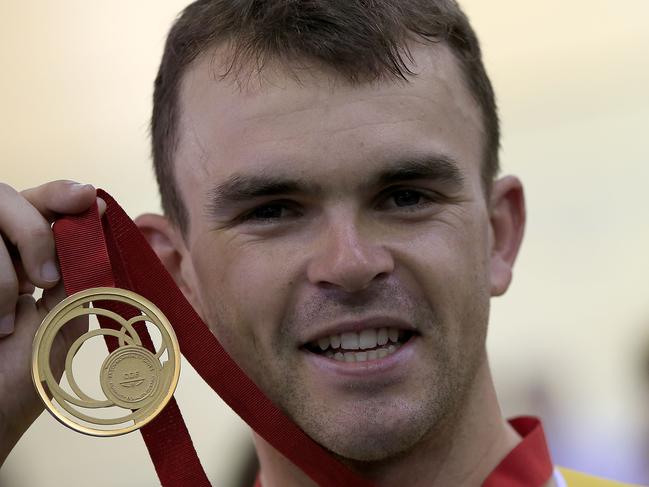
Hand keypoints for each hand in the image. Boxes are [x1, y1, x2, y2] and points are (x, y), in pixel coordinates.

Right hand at [0, 180, 104, 464]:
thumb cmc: (22, 380)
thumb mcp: (62, 317)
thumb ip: (75, 268)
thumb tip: (96, 215)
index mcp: (29, 260)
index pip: (43, 206)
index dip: (62, 194)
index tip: (88, 198)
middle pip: (8, 197)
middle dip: (33, 230)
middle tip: (43, 279)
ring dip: (3, 274)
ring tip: (3, 324)